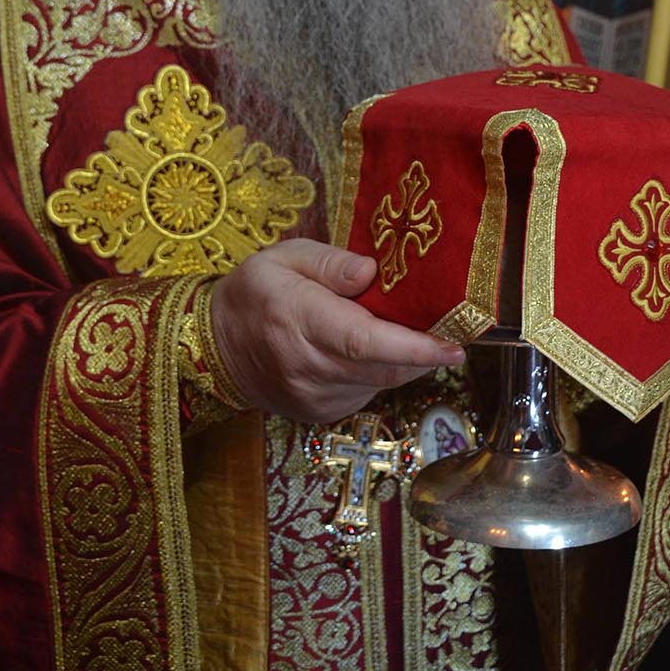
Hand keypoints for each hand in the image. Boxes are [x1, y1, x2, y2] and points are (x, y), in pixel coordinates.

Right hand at [209, 238, 462, 424]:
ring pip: (380, 383)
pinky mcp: (319, 413)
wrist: (215, 349)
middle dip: (424, 354)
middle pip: (384, 367)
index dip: (414, 347)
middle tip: (452, 332)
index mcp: (298, 318)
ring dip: (403, 361)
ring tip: (405, 332)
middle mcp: (308, 365)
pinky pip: (366, 393)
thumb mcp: (284, 257)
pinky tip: (371, 352)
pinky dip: (380, 373)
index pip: (365, 341)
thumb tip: (373, 271)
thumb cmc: (254, 293)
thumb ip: (330, 262)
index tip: (453, 346)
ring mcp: (314, 396)